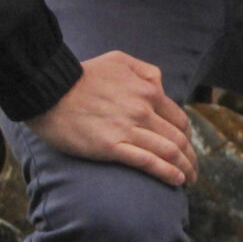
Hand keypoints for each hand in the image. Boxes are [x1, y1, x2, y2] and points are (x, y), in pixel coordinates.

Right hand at [25, 51, 195, 187]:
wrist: (49, 90)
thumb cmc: (82, 75)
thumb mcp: (119, 60)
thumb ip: (145, 71)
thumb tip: (160, 86)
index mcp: (148, 91)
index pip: (179, 120)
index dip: (188, 137)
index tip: (187, 149)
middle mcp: (143, 110)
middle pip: (178, 138)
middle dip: (191, 157)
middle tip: (194, 170)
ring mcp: (128, 129)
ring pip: (168, 152)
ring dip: (184, 168)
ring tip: (189, 180)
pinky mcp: (111, 147)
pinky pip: (147, 162)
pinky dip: (167, 173)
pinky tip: (176, 181)